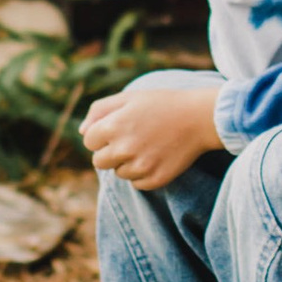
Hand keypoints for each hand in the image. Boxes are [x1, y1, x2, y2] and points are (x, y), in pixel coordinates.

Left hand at [82, 74, 225, 191]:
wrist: (199, 118)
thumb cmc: (162, 104)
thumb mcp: (129, 98)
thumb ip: (99, 110)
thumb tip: (82, 132)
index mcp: (113, 126)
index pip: (89, 141)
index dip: (102, 134)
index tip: (118, 128)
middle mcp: (123, 149)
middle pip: (99, 162)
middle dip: (110, 152)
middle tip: (131, 140)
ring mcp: (140, 166)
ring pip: (118, 173)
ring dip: (127, 163)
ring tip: (147, 146)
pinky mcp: (154, 179)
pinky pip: (136, 183)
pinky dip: (142, 173)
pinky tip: (156, 157)